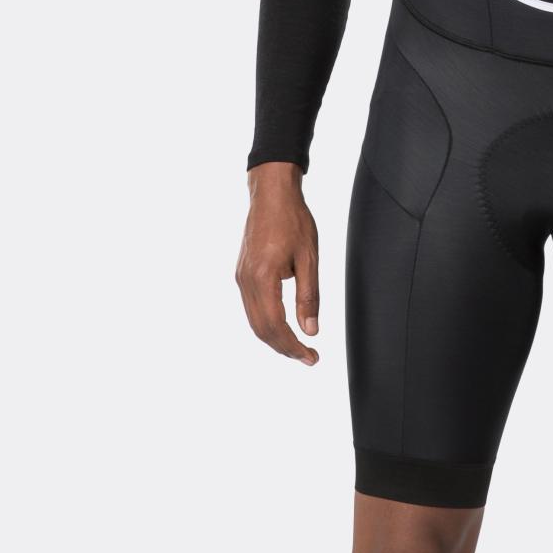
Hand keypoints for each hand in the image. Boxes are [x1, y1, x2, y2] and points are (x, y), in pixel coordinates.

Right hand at [236, 162, 320, 364]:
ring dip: (275, 338)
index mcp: (263, 277)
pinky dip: (266, 323)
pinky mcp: (242, 274)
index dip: (293, 347)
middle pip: (261, 329)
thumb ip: (309, 295)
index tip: (311, 357)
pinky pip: (252, 307)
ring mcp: (241, 277)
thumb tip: (311, 330)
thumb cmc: (293, 220)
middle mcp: (246, 281)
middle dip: (284, 348)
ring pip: (254, 321)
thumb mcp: (309, 258)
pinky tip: (283, 326)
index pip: (276, 325)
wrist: (271, 194)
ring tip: (298, 347)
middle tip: (308, 358)